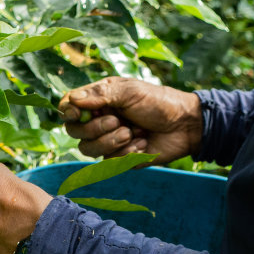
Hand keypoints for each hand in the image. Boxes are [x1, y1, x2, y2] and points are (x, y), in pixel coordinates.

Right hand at [59, 76, 201, 164]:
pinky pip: (109, 161)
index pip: (69, 107)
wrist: (185, 125)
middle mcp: (99, 120)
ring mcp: (108, 140)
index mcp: (99, 100)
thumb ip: (100, 95)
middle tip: (118, 121)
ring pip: (88, 149)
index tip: (77, 113)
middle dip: (94, 128)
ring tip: (131, 133)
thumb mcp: (130, 92)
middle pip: (74, 131)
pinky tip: (143, 142)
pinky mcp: (120, 158)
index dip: (68, 112)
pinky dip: (126, 152)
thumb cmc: (158, 101)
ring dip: (110, 142)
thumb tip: (72, 100)